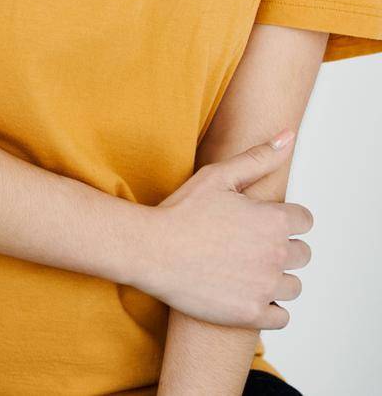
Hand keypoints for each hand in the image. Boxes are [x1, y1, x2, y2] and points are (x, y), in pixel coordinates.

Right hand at [138, 130, 312, 327]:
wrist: (149, 250)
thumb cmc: (180, 212)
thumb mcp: (217, 177)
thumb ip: (258, 157)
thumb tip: (289, 136)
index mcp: (274, 221)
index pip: (304, 222)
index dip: (282, 220)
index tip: (257, 223)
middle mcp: (277, 255)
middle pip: (302, 254)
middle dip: (280, 249)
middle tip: (245, 246)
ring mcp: (265, 286)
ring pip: (293, 286)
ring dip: (275, 279)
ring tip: (243, 271)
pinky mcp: (252, 313)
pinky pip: (282, 316)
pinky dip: (268, 308)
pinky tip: (243, 293)